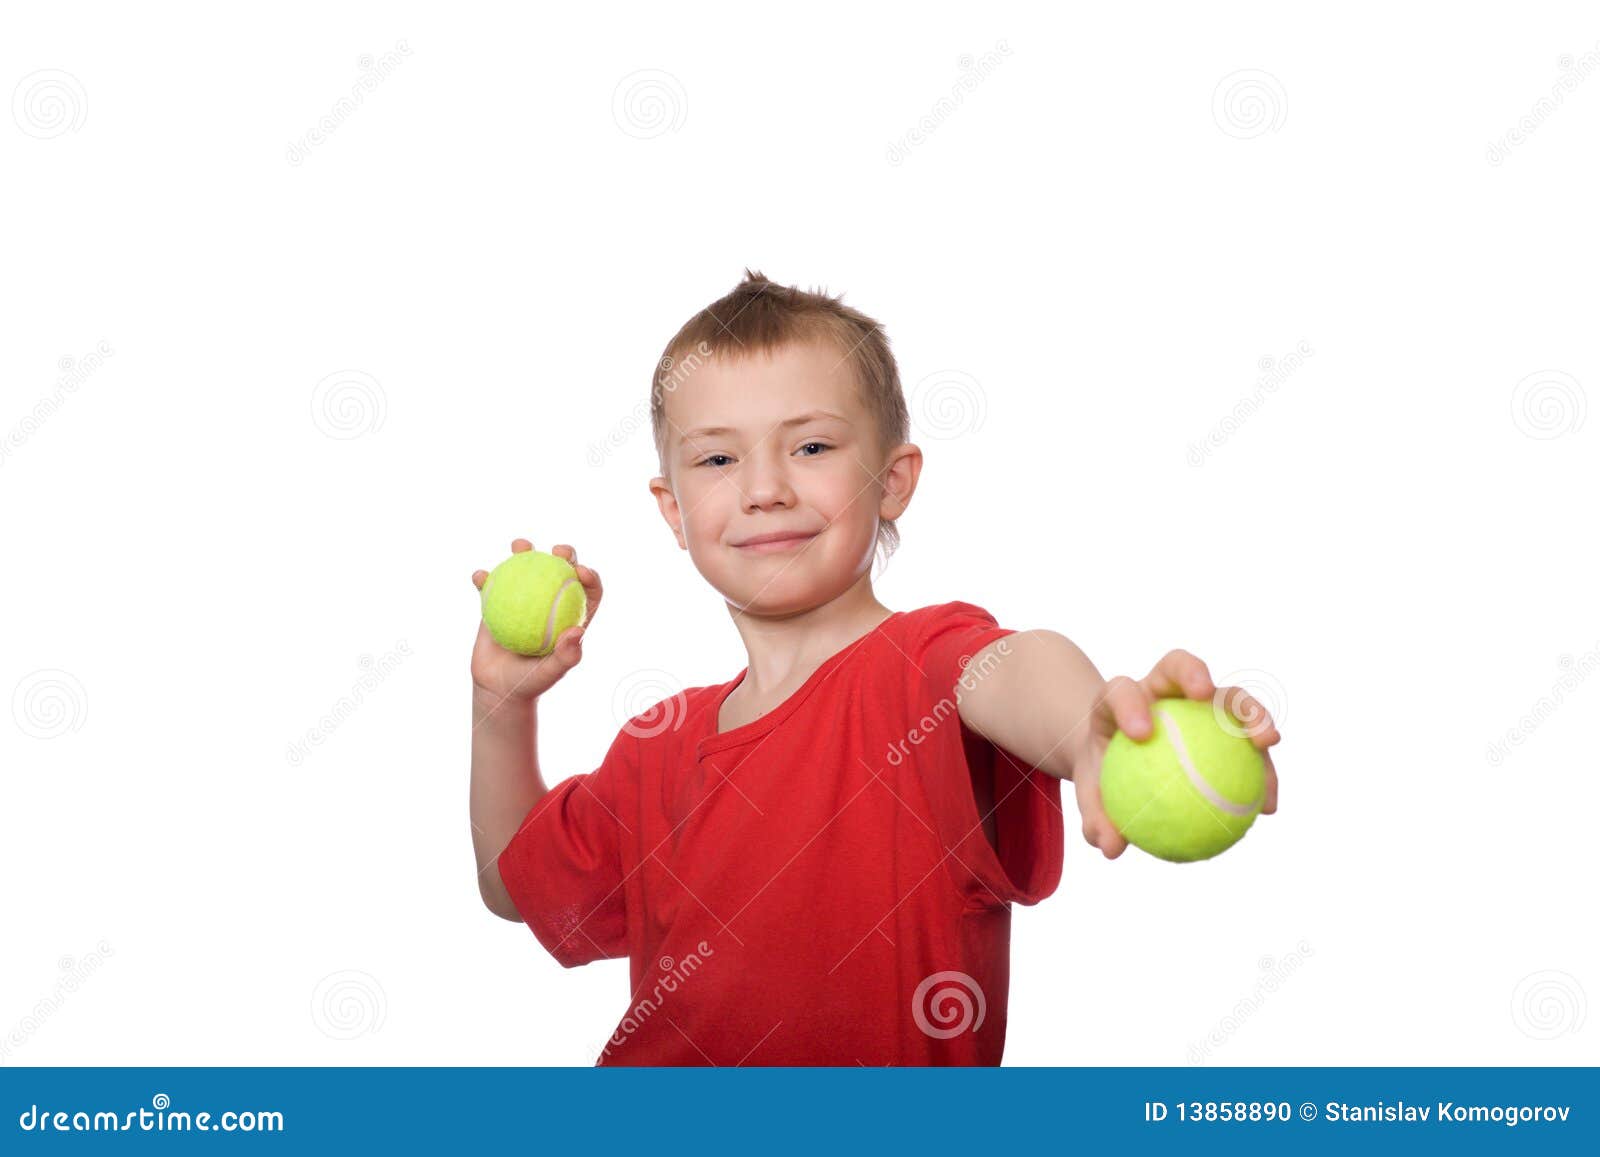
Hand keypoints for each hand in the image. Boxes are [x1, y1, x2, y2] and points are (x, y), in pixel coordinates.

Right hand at [470, 539, 602, 706]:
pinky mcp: (498, 601)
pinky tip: (480, 576)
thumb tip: (578, 631)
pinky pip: (492, 585)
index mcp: (571, 616)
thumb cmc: (529, 682)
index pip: (589, 591)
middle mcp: (551, 602)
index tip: (580, 571)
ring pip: (527, 569)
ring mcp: (525, 599)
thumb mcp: (549, 673)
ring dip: (525, 551)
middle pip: (562, 570)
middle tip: (556, 550)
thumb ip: (566, 656)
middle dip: (565, 553)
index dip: (590, 576)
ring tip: (519, 545)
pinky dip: (485, 578)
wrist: (498, 686)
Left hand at [1069, 649, 1280, 858]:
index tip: (1142, 733)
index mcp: (1118, 699)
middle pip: (1178, 665)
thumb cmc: (1104, 778)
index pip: (1121, 690)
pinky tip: (1269, 805)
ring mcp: (1196, 701)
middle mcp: (1159, 689)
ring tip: (1268, 743)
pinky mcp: (1226, 722)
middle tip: (1206, 696)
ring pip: (1227, 695)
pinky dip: (1260, 767)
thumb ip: (1096, 818)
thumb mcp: (1092, 797)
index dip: (1131, 702)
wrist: (1122, 764)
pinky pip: (1248, 740)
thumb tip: (1110, 848)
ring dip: (1250, 711)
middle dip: (1194, 674)